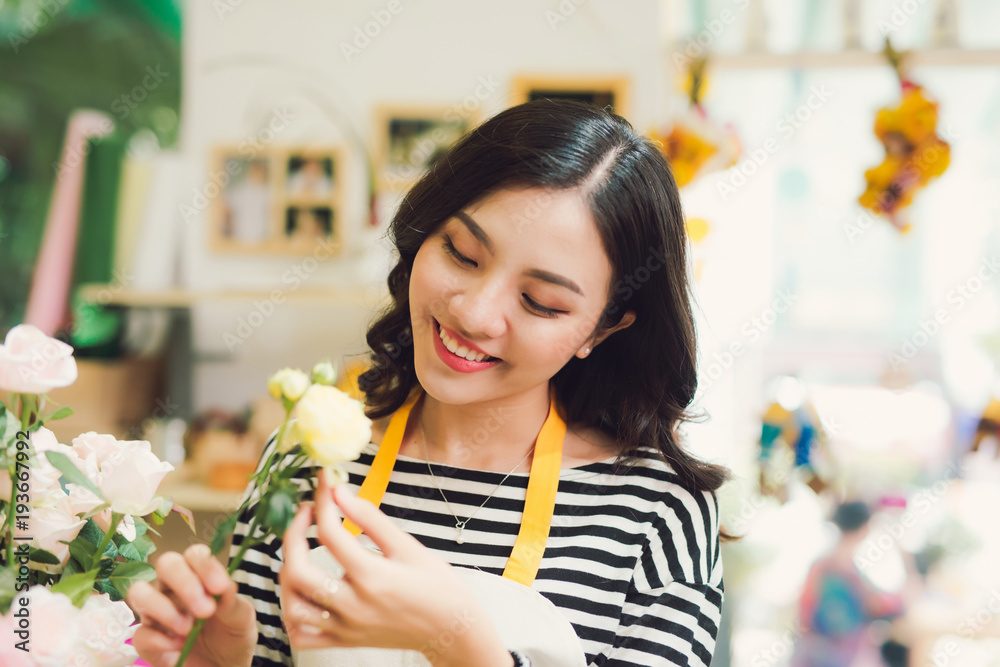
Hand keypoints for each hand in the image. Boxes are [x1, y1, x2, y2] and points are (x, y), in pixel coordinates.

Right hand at [126, 543, 256, 666]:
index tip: (220, 587)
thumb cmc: (232, 635)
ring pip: (139, 592)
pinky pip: (140, 634)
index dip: (205, 566)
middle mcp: (173, 588)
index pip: (194, 555)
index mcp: (199, 576)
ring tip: (187, 629)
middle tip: (205, 610)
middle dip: (184, 583)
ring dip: (163, 608)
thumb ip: (232, 602)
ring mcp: (157, 613)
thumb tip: (223, 586)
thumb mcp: (241, 618)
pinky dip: (159, 641)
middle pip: (166, 563)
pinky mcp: (148, 641)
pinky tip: (178, 648)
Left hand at [279, 473, 512, 666]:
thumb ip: (370, 518)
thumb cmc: (437, 585)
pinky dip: (292, 614)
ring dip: (288, 574)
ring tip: (300, 551)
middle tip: (306, 513)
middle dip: (293, 535)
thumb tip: (339, 492)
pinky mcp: (344, 641)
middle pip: (298, 571)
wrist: (451, 630)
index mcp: (372, 577)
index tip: (323, 481)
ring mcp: (345, 627)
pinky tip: (302, 591)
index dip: (322, 501)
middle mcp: (353, 605)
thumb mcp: (408, 545)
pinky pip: (302, 636)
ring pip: (293, 607)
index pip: (330, 532)